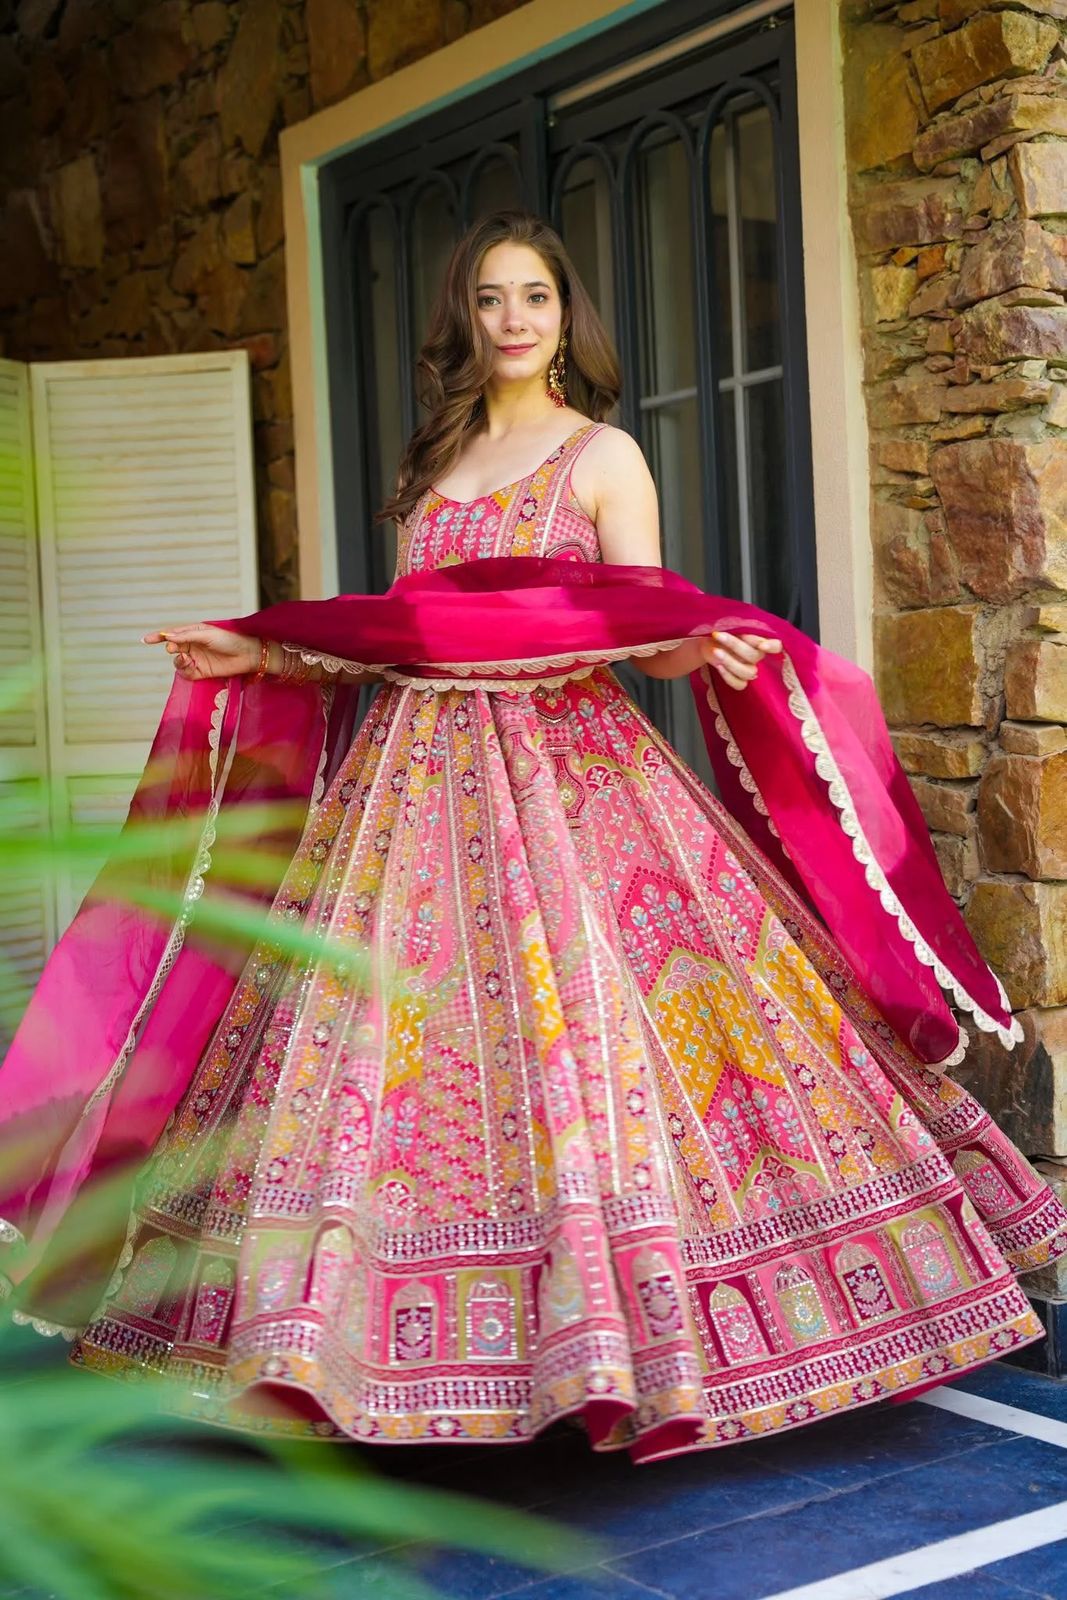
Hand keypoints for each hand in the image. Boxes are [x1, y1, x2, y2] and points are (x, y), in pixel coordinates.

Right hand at [141, 623, 262, 679]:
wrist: (247, 656)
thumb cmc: (229, 640)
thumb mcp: (207, 634)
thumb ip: (187, 636)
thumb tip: (169, 638)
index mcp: (193, 633)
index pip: (172, 634)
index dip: (158, 636)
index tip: (146, 640)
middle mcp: (192, 646)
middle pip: (173, 648)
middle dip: (171, 648)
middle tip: (173, 649)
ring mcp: (196, 659)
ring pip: (177, 662)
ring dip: (178, 661)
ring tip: (186, 659)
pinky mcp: (201, 672)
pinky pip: (186, 673)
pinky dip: (184, 671)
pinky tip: (191, 666)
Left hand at [700, 630, 781, 690]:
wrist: (704, 640)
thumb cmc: (719, 629)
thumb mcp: (728, 623)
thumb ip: (739, 624)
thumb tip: (744, 627)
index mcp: (759, 640)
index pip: (777, 645)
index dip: (773, 646)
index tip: (762, 645)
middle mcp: (757, 656)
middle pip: (755, 656)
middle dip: (735, 645)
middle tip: (719, 635)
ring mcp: (749, 669)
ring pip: (748, 673)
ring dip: (730, 662)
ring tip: (715, 651)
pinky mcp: (739, 680)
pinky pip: (739, 684)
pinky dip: (728, 676)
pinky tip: (718, 666)